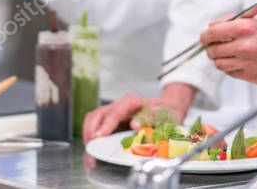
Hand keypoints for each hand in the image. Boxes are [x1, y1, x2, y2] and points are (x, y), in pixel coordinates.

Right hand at [81, 84, 195, 142]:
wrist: (167, 111)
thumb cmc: (166, 112)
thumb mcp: (165, 113)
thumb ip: (152, 117)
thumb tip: (135, 125)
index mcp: (132, 102)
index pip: (114, 112)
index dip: (105, 125)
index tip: (99, 136)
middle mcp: (119, 106)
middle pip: (97, 115)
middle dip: (91, 132)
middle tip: (91, 150)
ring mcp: (113, 114)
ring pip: (93, 120)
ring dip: (89, 136)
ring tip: (90, 154)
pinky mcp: (112, 123)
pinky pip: (97, 128)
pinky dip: (93, 138)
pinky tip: (95, 150)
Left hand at [201, 15, 256, 84]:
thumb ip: (236, 22)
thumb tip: (215, 27)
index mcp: (246, 27)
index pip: (213, 32)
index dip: (206, 35)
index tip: (205, 37)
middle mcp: (245, 46)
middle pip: (213, 50)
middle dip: (211, 48)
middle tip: (215, 46)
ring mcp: (249, 63)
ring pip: (220, 64)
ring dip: (221, 59)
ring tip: (229, 54)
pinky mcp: (253, 76)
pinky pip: (232, 73)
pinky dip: (231, 68)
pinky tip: (240, 61)